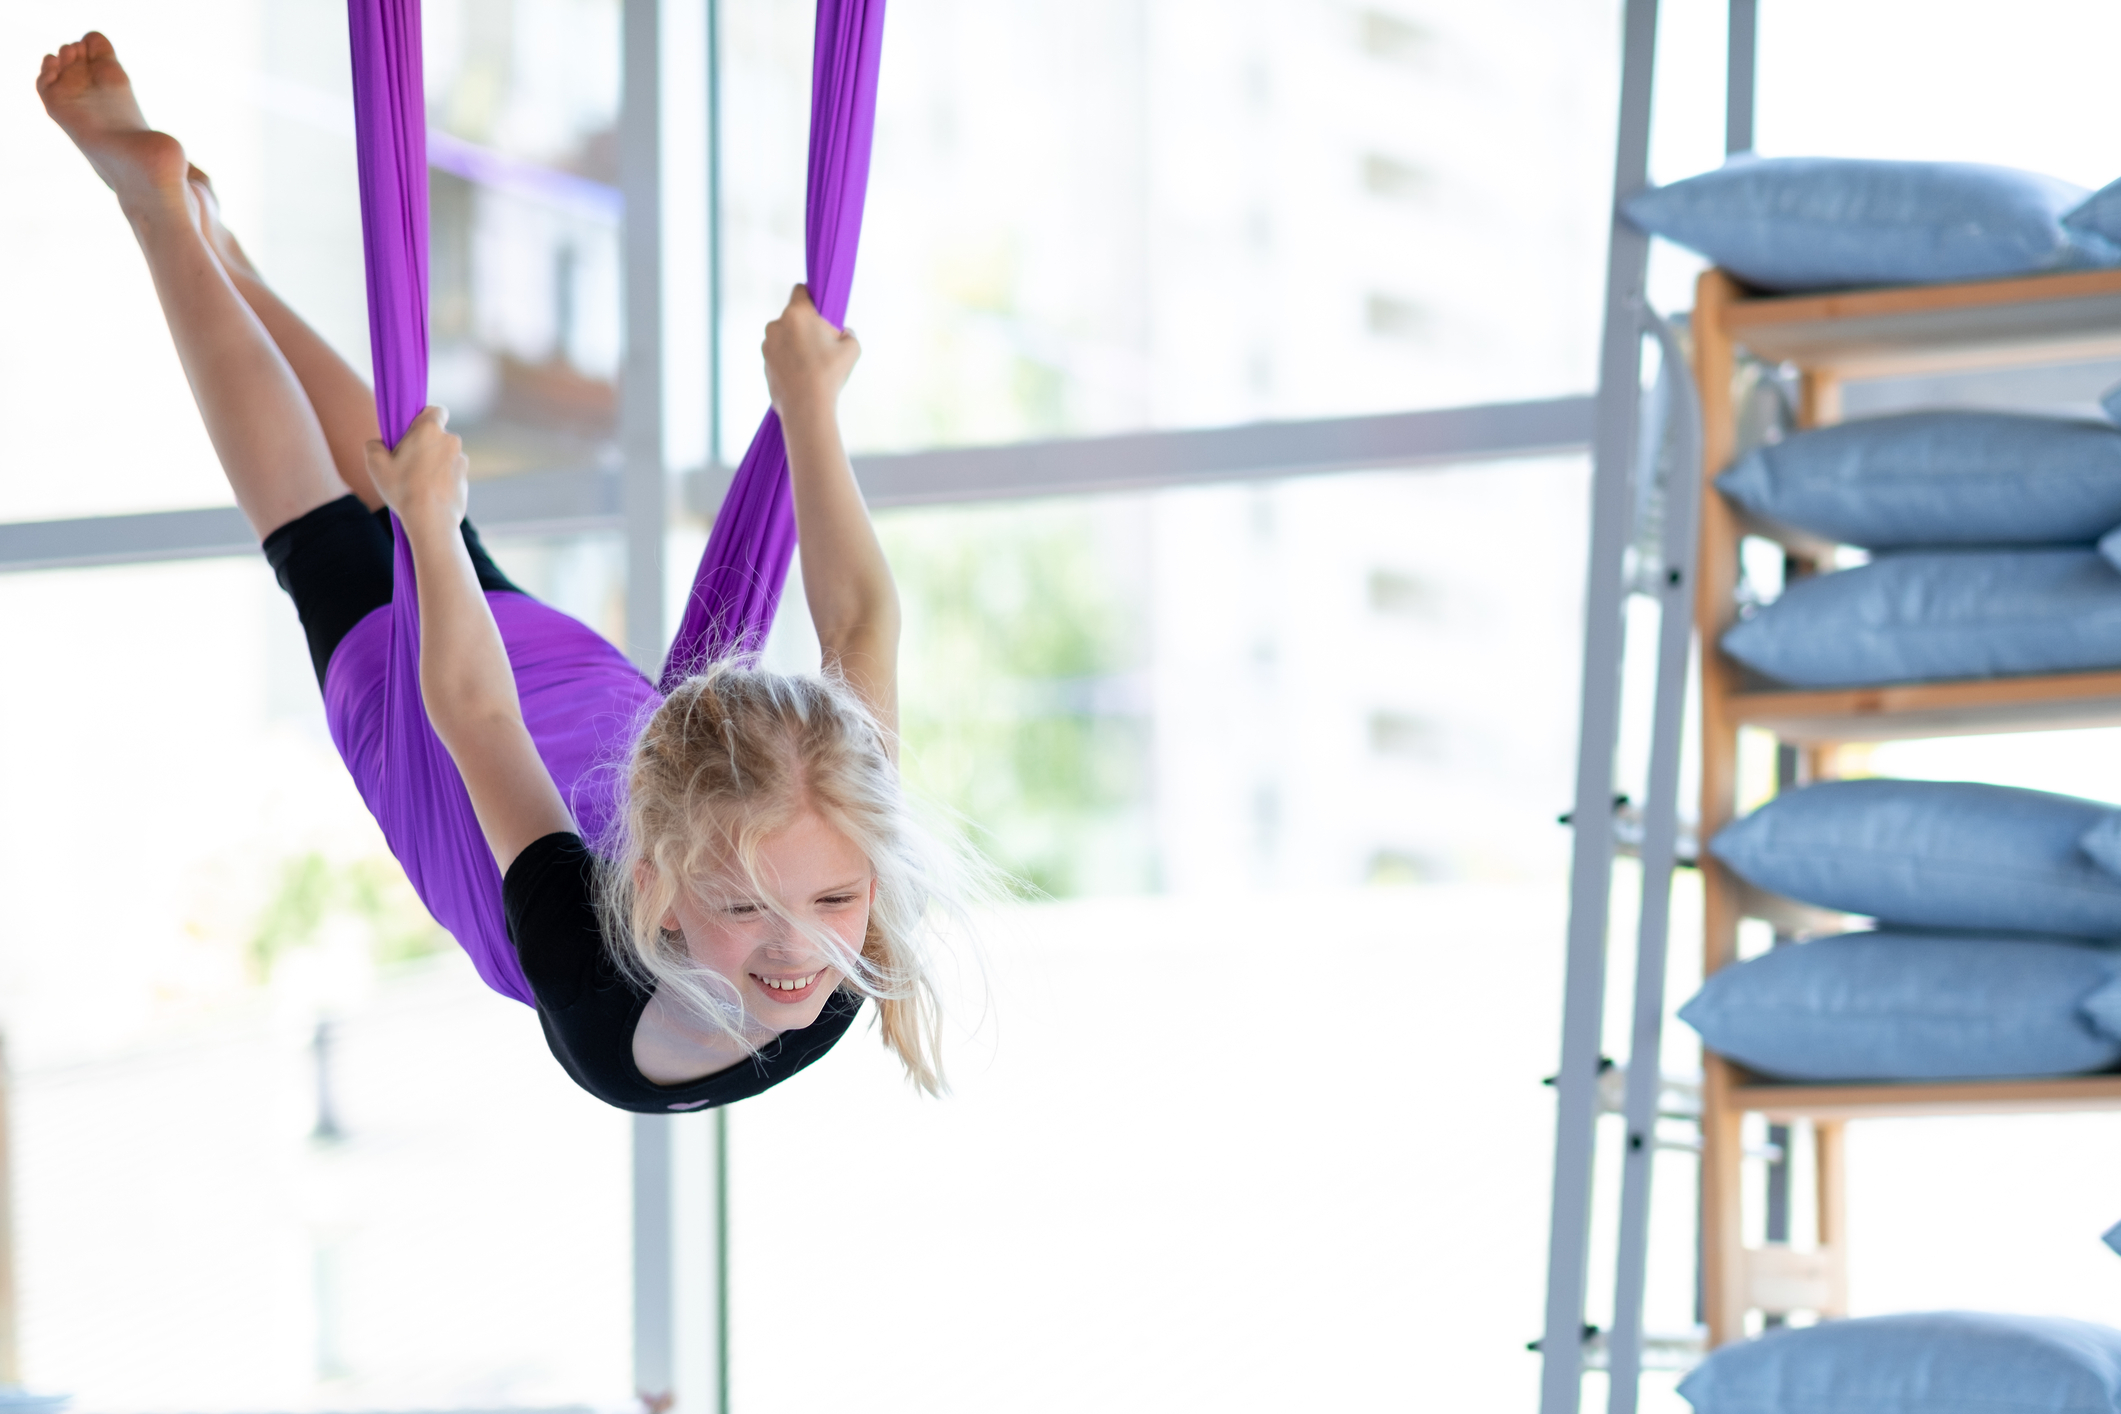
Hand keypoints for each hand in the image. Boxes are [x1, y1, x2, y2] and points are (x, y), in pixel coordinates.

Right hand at [365, 406, 468, 526]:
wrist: (431, 520)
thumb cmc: (403, 489)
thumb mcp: (375, 464)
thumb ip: (374, 445)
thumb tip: (379, 443)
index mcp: (430, 429)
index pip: (436, 410)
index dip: (424, 417)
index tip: (412, 431)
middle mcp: (451, 440)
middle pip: (437, 435)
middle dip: (425, 443)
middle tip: (407, 461)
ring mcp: (462, 460)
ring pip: (444, 454)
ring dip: (434, 462)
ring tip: (417, 481)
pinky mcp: (466, 478)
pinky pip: (451, 472)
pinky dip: (442, 477)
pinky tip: (428, 492)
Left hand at [762, 285, 858, 417]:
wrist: (806, 408)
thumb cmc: (828, 375)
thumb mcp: (851, 347)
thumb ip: (847, 332)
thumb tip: (841, 333)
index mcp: (796, 314)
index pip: (800, 290)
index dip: (811, 297)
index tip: (820, 310)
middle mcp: (776, 325)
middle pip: (793, 316)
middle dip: (806, 326)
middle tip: (822, 345)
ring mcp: (767, 345)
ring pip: (785, 336)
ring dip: (795, 343)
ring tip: (812, 364)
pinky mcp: (765, 363)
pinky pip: (779, 354)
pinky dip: (788, 360)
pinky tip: (802, 375)